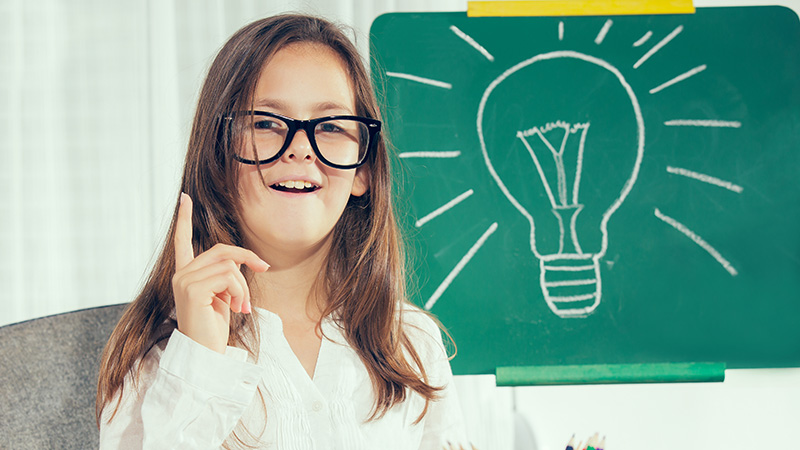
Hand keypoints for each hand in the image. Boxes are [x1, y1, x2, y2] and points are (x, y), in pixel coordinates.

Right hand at [171, 193, 268, 352]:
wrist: (204, 355)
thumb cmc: (213, 328)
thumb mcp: (222, 296)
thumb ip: (226, 275)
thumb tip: (243, 260)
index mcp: (186, 275)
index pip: (182, 241)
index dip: (184, 219)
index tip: (184, 198)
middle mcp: (181, 275)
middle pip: (222, 251)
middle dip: (247, 258)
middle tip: (263, 269)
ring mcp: (184, 281)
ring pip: (229, 266)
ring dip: (243, 286)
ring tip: (241, 306)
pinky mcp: (192, 289)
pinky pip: (228, 277)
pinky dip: (239, 291)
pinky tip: (236, 309)